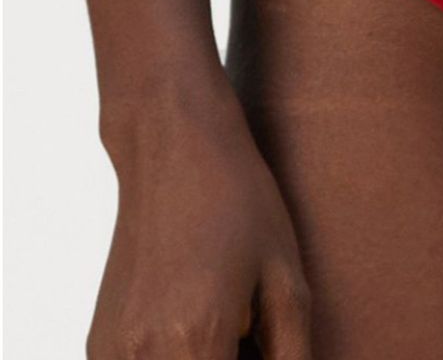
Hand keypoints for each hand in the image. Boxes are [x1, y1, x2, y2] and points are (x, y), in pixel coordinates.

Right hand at [87, 86, 310, 358]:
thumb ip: (292, 356)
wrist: (173, 151)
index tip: (271, 351)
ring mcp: (112, 351)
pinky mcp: (101, 344)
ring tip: (238, 331)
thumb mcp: (288, 282)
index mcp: (193, 338)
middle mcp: (141, 352)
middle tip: (258, 336)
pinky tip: (206, 331)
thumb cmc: (240, 205)